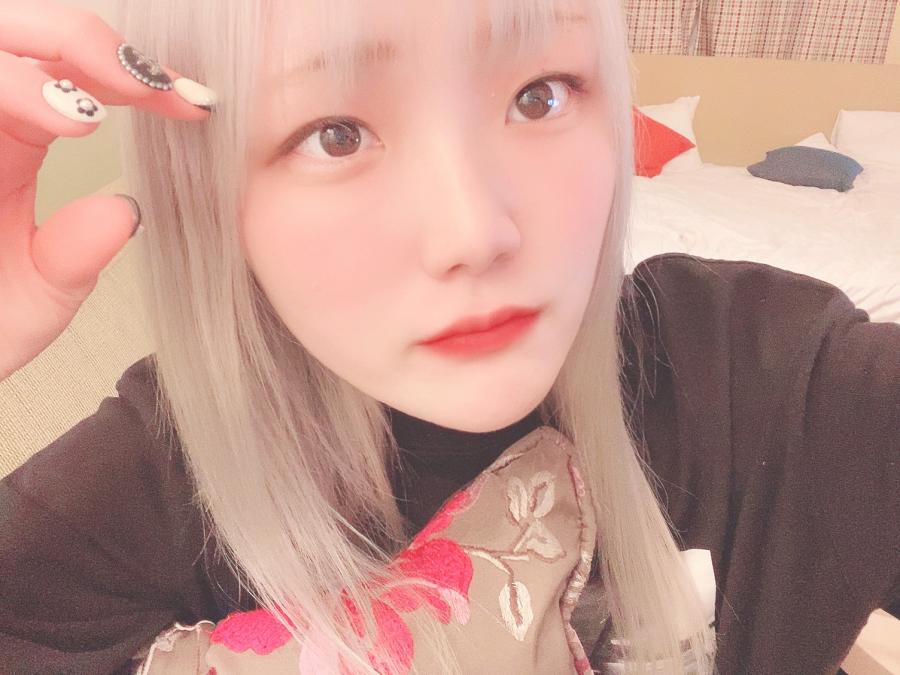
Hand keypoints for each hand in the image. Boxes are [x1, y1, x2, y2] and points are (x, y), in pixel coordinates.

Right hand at [0, 0, 213, 380]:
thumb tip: (126, 212)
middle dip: (88, 41)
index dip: (136, 77)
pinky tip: (62, 119)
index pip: (75, 75)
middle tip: (150, 85)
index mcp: (11, 139)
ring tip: (95, 114)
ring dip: (47, 58)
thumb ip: (79, 253)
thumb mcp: (41, 293)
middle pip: (24, 30)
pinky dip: (12, 86)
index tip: (194, 105)